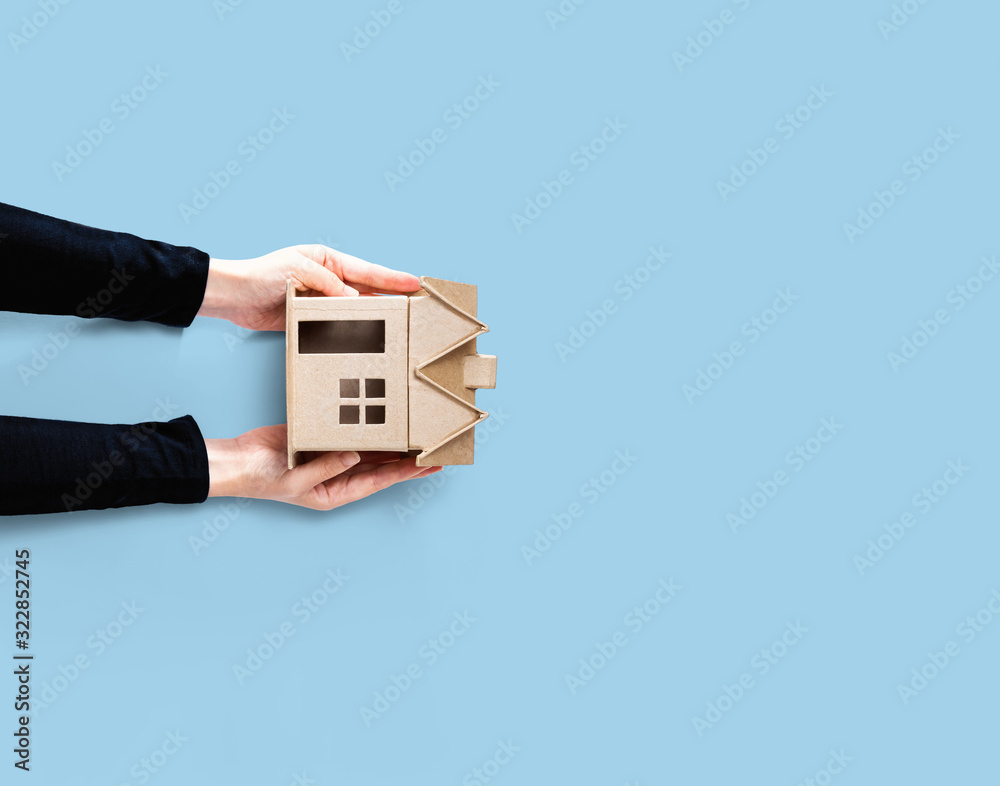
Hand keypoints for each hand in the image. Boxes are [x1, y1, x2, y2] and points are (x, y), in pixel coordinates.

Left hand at [197, 245, 420, 330]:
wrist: (233, 296)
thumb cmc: (261, 275)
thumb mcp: (297, 270)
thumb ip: (327, 283)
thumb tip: (353, 297)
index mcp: (327, 260)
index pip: (366, 270)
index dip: (392, 278)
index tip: (414, 282)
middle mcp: (327, 278)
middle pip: (366, 289)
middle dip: (389, 296)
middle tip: (413, 305)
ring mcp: (320, 299)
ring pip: (353, 309)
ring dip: (372, 316)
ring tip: (395, 324)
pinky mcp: (309, 317)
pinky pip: (335, 324)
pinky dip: (349, 330)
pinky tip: (362, 338)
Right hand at [205, 425, 440, 509]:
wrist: (237, 460)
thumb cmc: (263, 479)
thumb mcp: (297, 480)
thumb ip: (326, 467)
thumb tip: (355, 456)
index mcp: (336, 491)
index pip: (379, 481)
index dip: (406, 473)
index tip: (429, 466)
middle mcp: (338, 474)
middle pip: (381, 466)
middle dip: (407, 459)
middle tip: (435, 448)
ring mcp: (331, 455)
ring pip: (369, 448)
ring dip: (391, 442)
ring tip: (417, 432)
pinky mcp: (321, 436)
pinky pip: (348, 431)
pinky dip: (365, 426)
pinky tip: (383, 418)